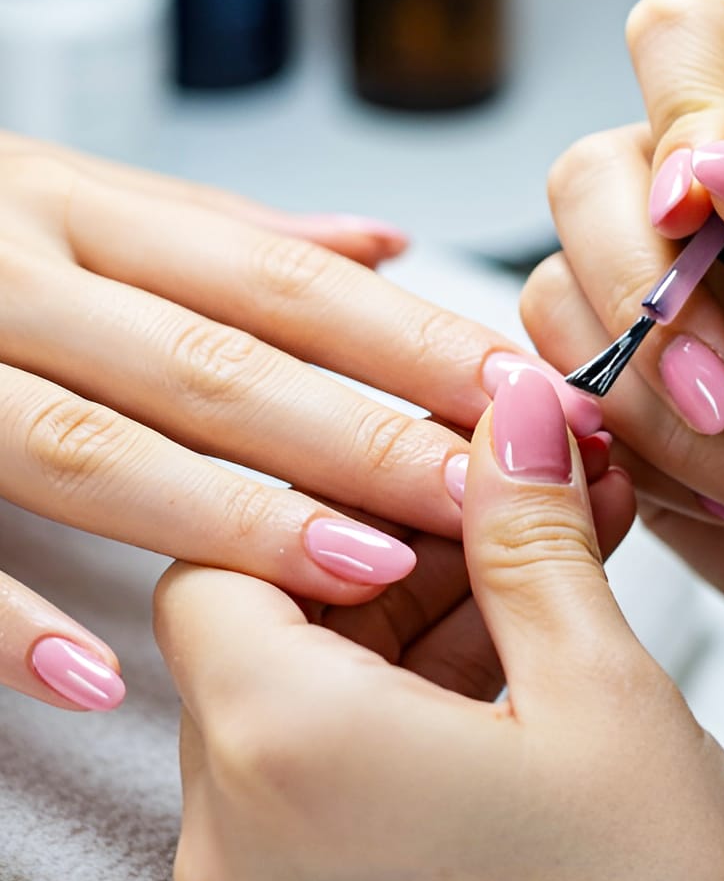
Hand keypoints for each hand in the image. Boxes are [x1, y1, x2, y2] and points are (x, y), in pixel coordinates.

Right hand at [0, 135, 601, 711]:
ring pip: (84, 444)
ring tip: (359, 573)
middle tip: (480, 495)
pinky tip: (101, 682)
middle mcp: (5, 271)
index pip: (272, 282)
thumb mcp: (71, 199)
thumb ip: (215, 238)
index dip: (402, 339)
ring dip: (226, 514)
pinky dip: (7, 618)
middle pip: (205, 360)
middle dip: (354, 431)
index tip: (516, 397)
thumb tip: (376, 243)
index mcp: (73, 207)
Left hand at [155, 368, 723, 880]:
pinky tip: (501, 728)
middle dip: (383, 572)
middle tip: (509, 534)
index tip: (432, 484)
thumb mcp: (602, 686)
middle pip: (254, 643)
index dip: (330, 501)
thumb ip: (527, 531)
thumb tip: (508, 422)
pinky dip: (377, 759)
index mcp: (284, 751)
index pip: (226, 556)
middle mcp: (232, 853)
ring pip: (282, 733)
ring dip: (390, 662)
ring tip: (532, 624)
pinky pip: (301, 827)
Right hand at [525, 0, 723, 811]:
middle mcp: (721, 206)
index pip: (691, 43)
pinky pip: (559, 405)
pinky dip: (638, 462)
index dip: (676, 114)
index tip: (699, 216)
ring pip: (559, 300)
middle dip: (648, 298)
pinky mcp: (622, 407)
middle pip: (592, 179)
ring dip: (654, 405)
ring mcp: (662, 306)